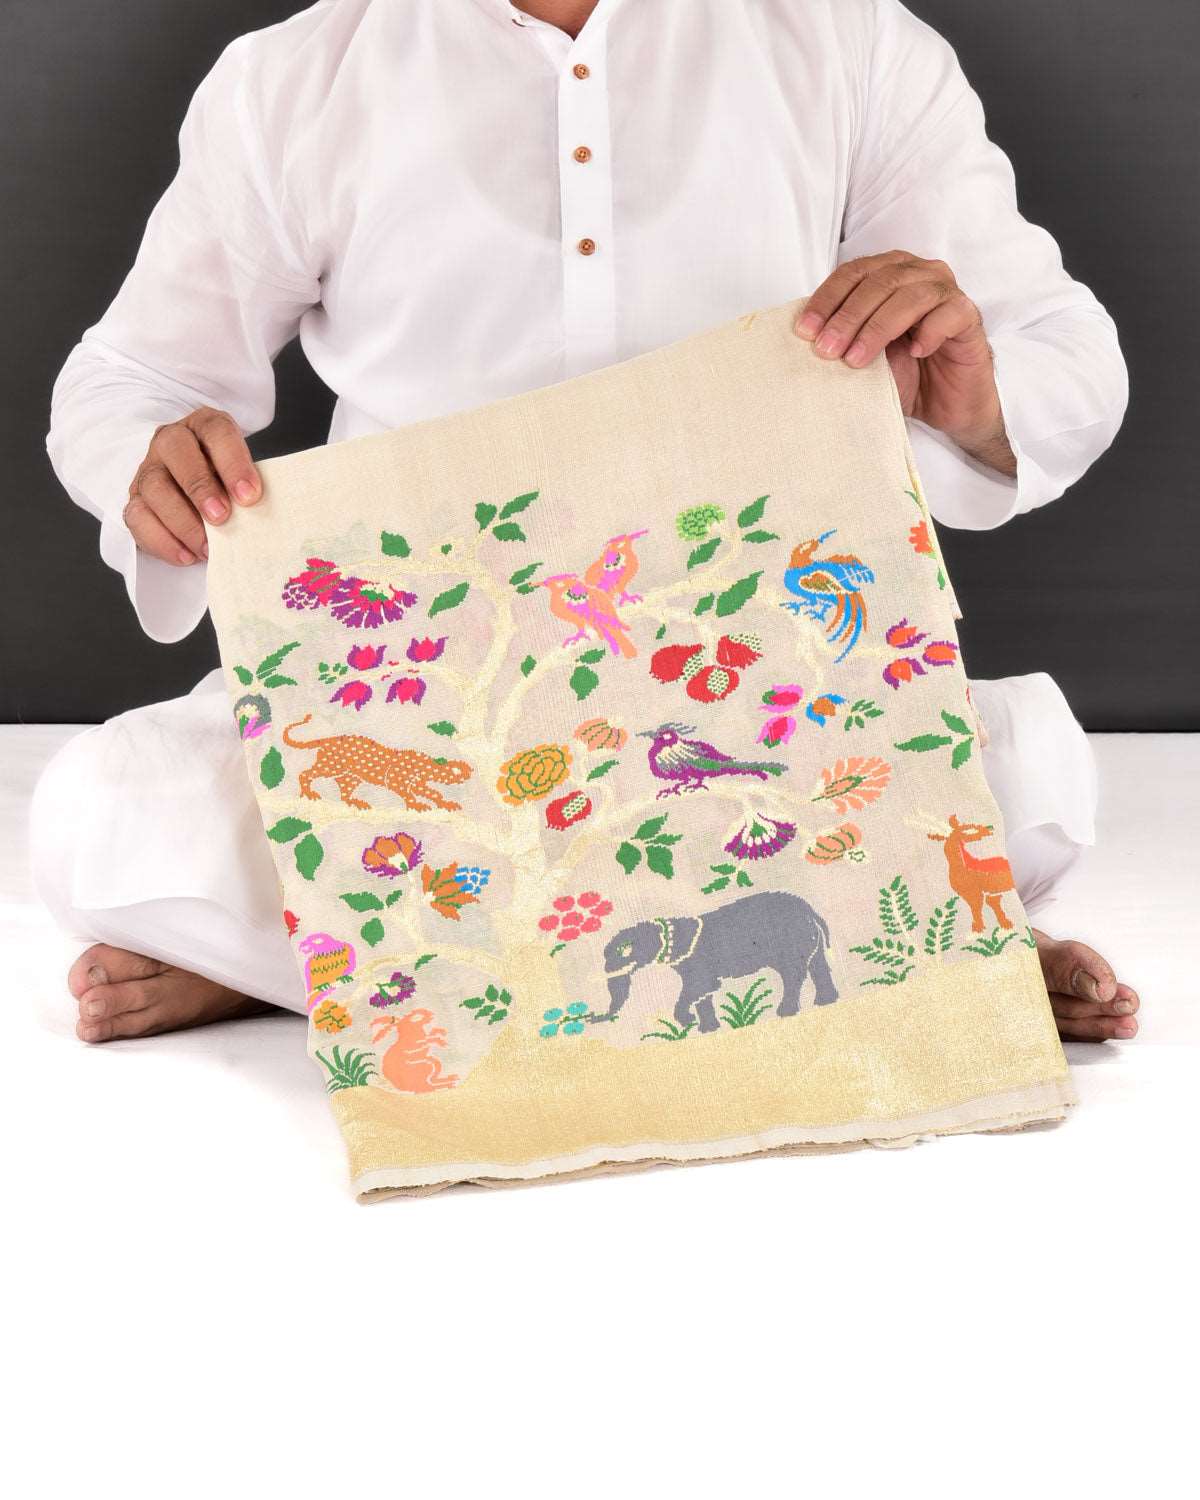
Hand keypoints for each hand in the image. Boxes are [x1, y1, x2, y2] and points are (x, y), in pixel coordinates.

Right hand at [122, 406, 261, 564]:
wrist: (194, 491)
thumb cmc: (226, 483)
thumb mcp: (240, 477)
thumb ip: (245, 489)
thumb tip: (260, 521)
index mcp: (204, 426)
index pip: (216, 431)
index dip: (233, 462)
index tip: (250, 495)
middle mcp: (170, 441)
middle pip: (175, 450)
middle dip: (199, 486)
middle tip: (221, 517)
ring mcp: (149, 468)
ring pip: (153, 486)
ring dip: (182, 520)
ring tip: (207, 547)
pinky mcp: (135, 499)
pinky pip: (137, 517)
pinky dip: (162, 540)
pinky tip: (187, 556)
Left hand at [795, 252, 1015, 475]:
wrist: (946, 405)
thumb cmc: (906, 374)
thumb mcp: (864, 356)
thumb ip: (843, 338)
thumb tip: (806, 337)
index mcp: (889, 274)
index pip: (854, 274)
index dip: (827, 299)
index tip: (805, 331)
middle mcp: (918, 274)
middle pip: (879, 282)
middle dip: (848, 317)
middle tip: (827, 350)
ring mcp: (946, 292)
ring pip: (910, 295)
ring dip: (878, 327)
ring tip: (857, 359)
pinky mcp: (968, 316)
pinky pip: (949, 313)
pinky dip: (929, 331)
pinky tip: (915, 352)